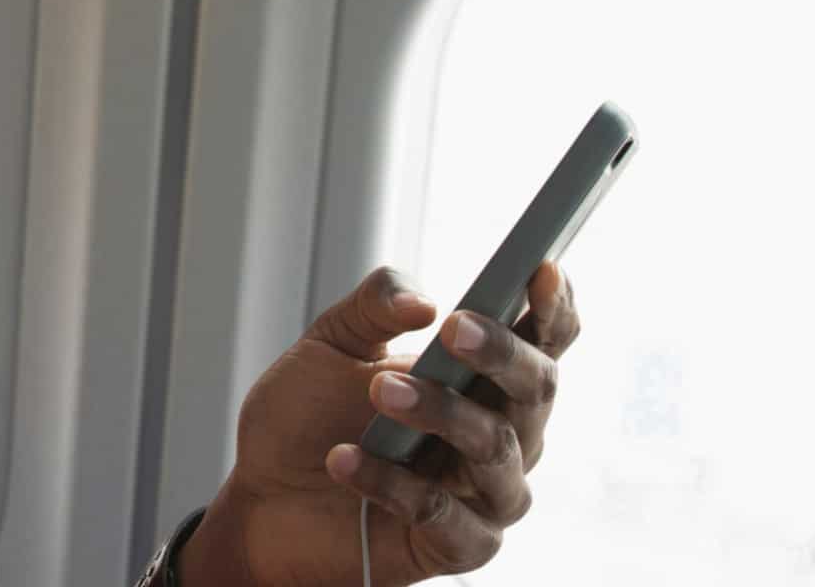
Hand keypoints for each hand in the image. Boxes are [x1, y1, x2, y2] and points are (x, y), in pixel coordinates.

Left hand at [178, 262, 580, 585]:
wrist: (261, 496)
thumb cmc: (307, 416)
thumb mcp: (331, 342)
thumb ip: (376, 306)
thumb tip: (424, 302)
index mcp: (483, 377)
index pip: (541, 339)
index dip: (553, 306)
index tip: (541, 269)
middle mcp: (501, 432)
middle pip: (536, 389)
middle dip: (500, 353)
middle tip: (453, 328)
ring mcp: (485, 492)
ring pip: (495, 449)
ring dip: (440, 413)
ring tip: (378, 391)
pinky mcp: (458, 545)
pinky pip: (444, 514)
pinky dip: (394, 483)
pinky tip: (345, 460)